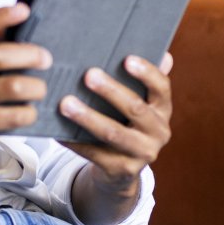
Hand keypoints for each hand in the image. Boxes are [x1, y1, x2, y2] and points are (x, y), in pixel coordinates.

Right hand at [0, 3, 52, 157]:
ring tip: (40, 88)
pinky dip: (28, 113)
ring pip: (13, 87)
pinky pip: (13, 116)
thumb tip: (12, 22)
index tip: (23, 10)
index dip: (2, 15)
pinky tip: (28, 110)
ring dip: (36, 87)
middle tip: (45, 59)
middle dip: (31, 55)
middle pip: (0, 55)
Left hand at [61, 52, 173, 199]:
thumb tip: (164, 53)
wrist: (123, 168)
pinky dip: (75, 141)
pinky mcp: (121, 170)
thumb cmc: (126, 122)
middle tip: (88, 75)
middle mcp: (158, 132)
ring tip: (66, 103)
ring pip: (113, 133)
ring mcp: (141, 154)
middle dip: (111, 91)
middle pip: (135, 109)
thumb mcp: (140, 102)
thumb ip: (146, 80)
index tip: (127, 59)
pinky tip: (58, 130)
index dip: (147, 73)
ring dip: (88, 117)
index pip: (162, 88)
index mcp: (163, 110)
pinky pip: (95, 154)